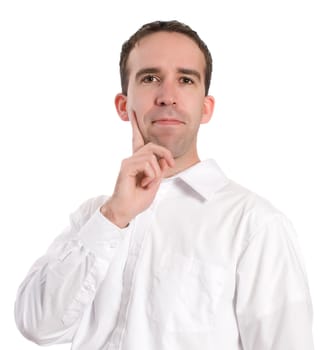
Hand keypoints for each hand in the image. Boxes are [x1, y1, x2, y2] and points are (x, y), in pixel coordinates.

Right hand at [100, 111, 174, 227]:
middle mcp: (132, 159)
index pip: (137, 140)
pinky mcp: (126, 166)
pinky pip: (147, 163)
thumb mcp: (154, 183)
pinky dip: (151, 175)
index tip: (131, 112)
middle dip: (165, 154)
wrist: (125, 211)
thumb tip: (163, 161)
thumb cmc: (137, 199)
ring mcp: (128, 161)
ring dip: (156, 172)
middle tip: (170, 167)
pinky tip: (144, 184)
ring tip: (149, 183)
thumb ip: (159, 170)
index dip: (135, 126)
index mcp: (138, 162)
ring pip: (151, 155)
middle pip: (152, 146)